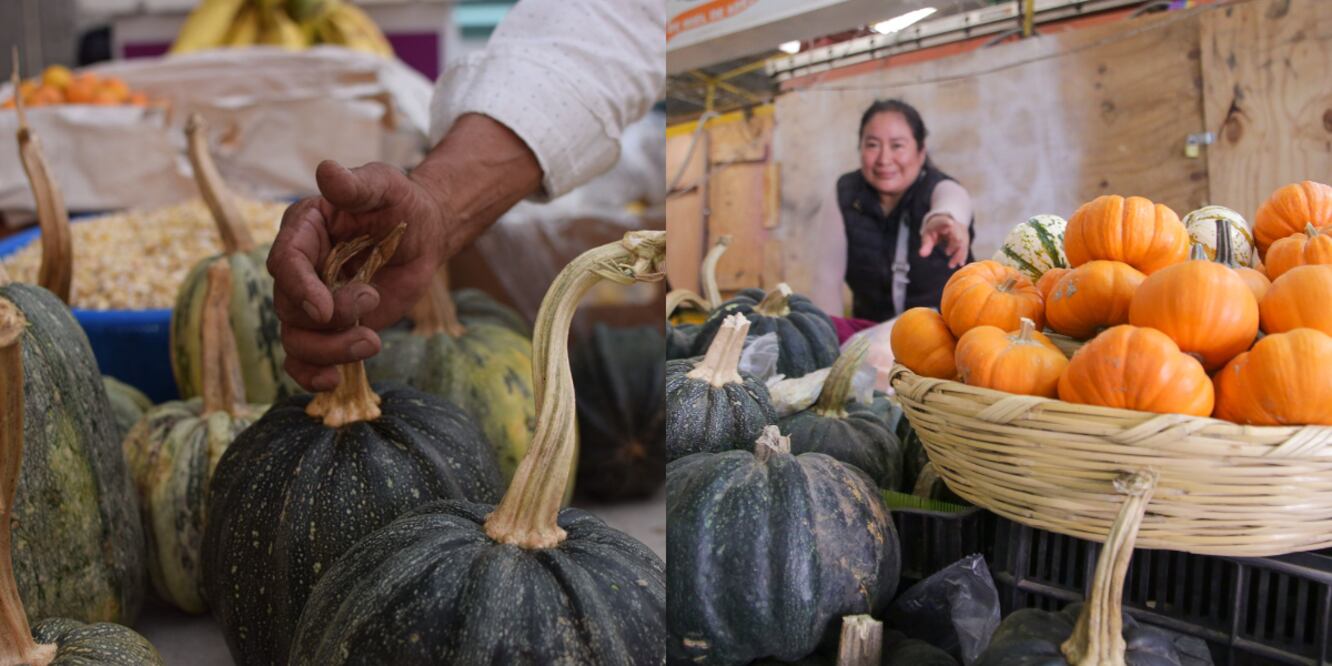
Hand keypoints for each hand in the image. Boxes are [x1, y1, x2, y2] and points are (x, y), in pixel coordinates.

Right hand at [267, 114, 542, 391]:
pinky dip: (312, 374)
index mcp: (304, 229)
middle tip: (374, 301)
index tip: (324, 309)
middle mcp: (300, 268)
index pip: (285, 261)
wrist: (423, 233)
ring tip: (372, 344)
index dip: (300, 288)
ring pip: (297, 338)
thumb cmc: (400, 203)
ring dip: (328, 351)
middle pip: (289, 307)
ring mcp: (313, 301)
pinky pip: (307, 358)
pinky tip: (332, 381)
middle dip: (330, 318)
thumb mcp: (385, 185)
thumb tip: (327, 171)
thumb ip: (356, 185)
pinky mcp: (331, 327)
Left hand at [919, 214, 969, 268]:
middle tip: (949, 263)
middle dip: (954, 249)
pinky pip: (966, 246)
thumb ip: (926, 245)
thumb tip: (922, 255)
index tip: (949, 223)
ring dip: (959, 256)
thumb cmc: (934, 230)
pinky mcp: (965, 236)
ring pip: (964, 243)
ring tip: (951, 265)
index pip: (945, 221)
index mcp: (943, 222)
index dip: (947, 222)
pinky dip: (963, 255)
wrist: (943, 224)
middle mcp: (955, 225)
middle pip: (958, 237)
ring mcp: (962, 230)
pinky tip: (960, 263)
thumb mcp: (927, 236)